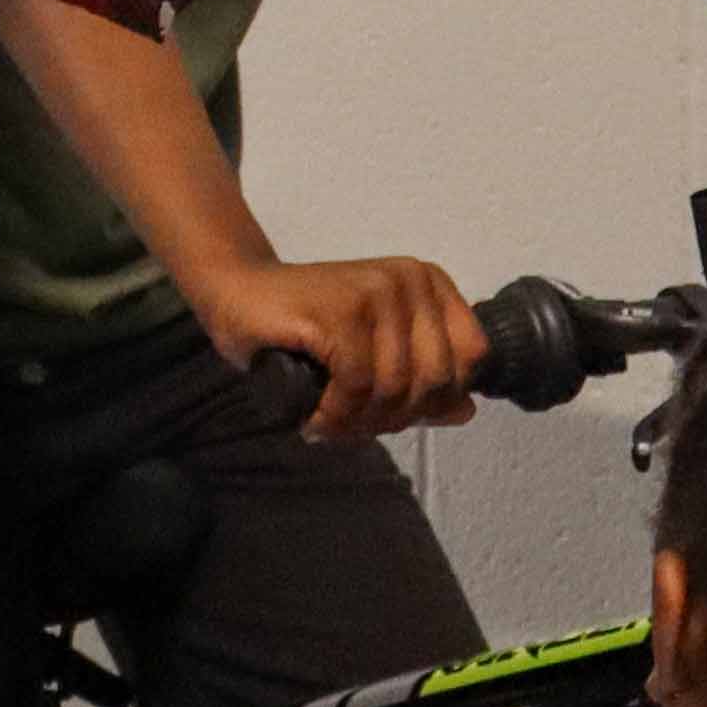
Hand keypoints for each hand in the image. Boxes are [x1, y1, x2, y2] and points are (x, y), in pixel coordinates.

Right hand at [191, 253, 483, 439]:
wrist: (236, 291)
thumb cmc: (305, 326)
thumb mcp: (373, 354)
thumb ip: (421, 381)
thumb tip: (464, 411)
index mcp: (429, 283)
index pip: (470, 359)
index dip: (436, 400)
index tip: (390, 414)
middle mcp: (409, 279)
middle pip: (435, 379)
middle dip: (394, 418)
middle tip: (351, 427)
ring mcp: (375, 291)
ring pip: (395, 387)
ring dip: (358, 423)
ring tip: (329, 426)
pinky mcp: (339, 311)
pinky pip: (356, 386)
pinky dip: (334, 415)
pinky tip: (314, 420)